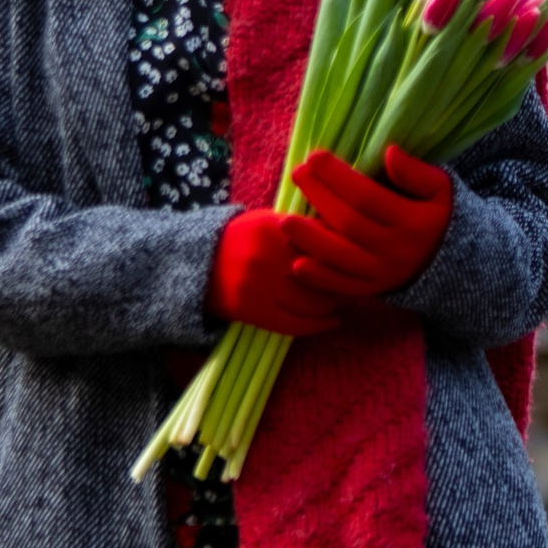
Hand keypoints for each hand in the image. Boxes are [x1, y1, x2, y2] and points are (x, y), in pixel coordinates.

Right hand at [206, 208, 345, 337]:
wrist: (194, 262)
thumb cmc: (239, 240)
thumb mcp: (267, 222)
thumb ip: (301, 228)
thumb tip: (345, 238)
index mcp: (274, 226)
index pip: (322, 244)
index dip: (343, 256)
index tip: (354, 262)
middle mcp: (266, 254)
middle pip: (321, 275)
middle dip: (340, 284)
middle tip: (350, 286)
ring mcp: (257, 284)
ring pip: (311, 302)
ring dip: (331, 306)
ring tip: (337, 304)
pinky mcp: (250, 309)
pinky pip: (293, 324)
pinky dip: (317, 326)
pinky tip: (330, 323)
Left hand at [286, 147, 454, 298]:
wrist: (457, 265)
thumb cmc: (440, 216)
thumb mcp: (441, 190)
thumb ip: (416, 173)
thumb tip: (389, 152)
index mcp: (413, 222)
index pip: (367, 197)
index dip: (338, 177)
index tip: (316, 157)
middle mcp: (396, 251)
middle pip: (349, 224)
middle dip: (319, 197)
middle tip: (297, 174)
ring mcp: (383, 274)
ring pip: (341, 258)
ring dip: (310, 240)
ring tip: (284, 220)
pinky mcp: (373, 291)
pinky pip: (343, 288)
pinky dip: (320, 280)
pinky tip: (296, 265)